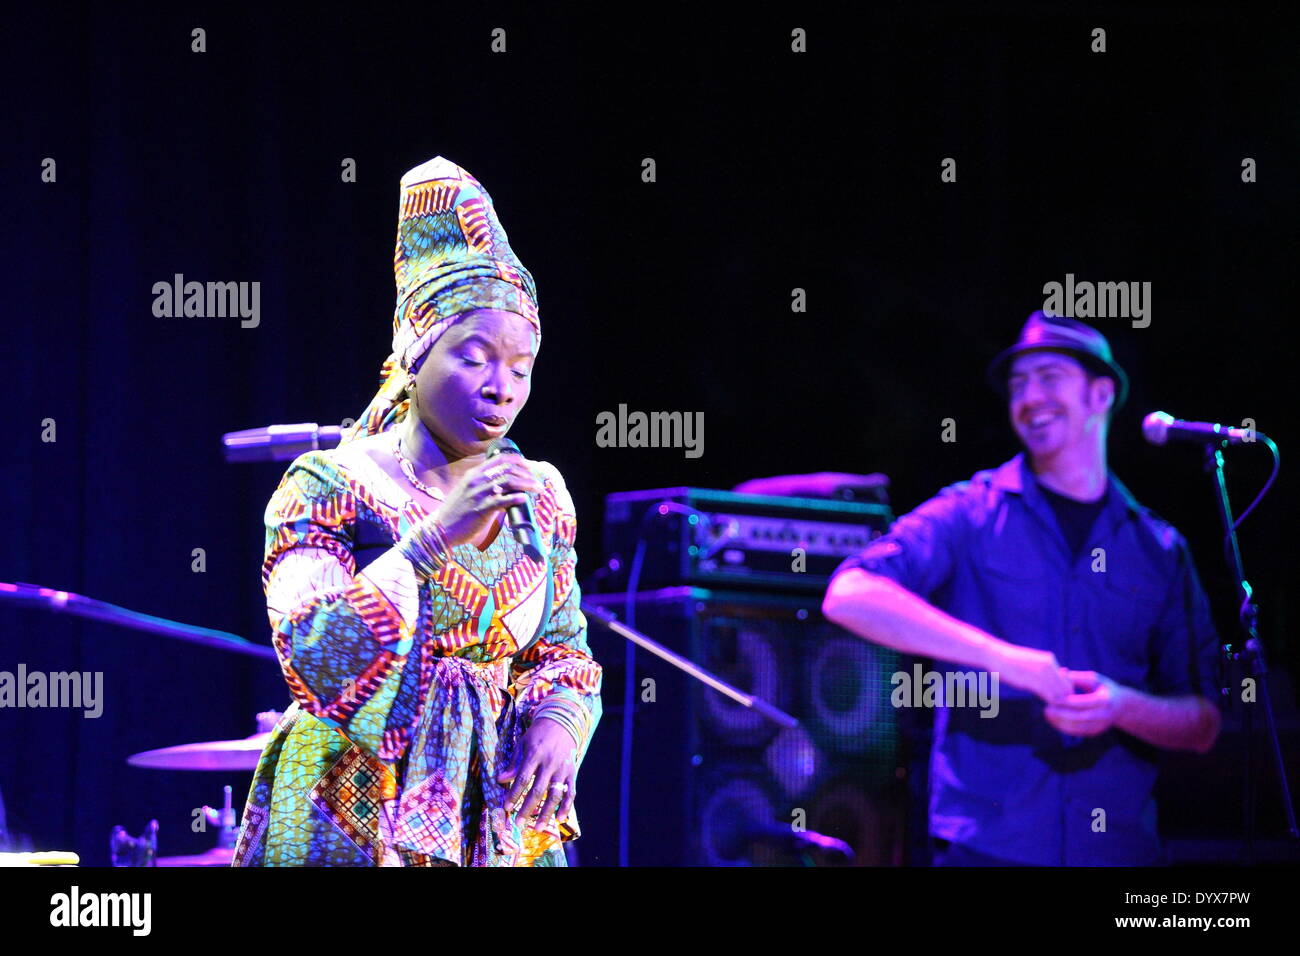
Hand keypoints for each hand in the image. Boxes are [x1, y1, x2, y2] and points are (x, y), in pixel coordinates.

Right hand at [434, 456, 543, 547]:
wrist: (441, 528)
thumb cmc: (457, 511)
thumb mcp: (467, 490)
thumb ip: (483, 484)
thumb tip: (505, 484)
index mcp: (474, 474)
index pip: (499, 459)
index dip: (517, 460)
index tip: (528, 466)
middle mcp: (477, 480)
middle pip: (508, 469)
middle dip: (526, 473)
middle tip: (535, 480)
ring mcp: (479, 494)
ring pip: (509, 482)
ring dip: (527, 484)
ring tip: (537, 489)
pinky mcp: (482, 509)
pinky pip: (503, 500)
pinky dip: (517, 498)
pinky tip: (524, 498)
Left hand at [497, 717, 576, 831]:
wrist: (562, 722)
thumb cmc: (538, 734)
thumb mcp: (523, 743)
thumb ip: (513, 763)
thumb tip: (500, 779)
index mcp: (535, 754)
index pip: (523, 778)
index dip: (514, 794)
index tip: (506, 807)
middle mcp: (550, 763)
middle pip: (538, 790)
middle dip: (527, 808)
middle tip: (518, 823)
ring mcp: (562, 769)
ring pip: (555, 795)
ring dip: (546, 813)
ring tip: (536, 827)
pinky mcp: (572, 773)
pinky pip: (571, 792)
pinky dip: (566, 807)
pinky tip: (560, 820)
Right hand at [988, 644, 1072, 703]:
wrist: (994, 654)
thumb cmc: (1009, 661)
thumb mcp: (1030, 662)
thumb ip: (1043, 671)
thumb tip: (1052, 681)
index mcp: (1050, 660)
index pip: (1068, 681)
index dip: (1065, 693)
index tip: (1058, 700)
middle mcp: (1049, 665)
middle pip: (1066, 688)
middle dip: (1064, 700)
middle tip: (1058, 708)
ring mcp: (1041, 672)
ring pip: (1059, 693)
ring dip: (1057, 703)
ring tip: (1052, 708)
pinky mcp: (1032, 680)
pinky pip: (1048, 695)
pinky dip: (1049, 703)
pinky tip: (1044, 705)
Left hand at [1043, 670, 1127, 736]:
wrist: (1120, 705)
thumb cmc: (1103, 688)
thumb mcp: (1094, 679)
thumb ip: (1077, 677)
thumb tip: (1060, 673)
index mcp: (1105, 700)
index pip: (1084, 702)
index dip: (1068, 702)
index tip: (1054, 699)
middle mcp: (1105, 715)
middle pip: (1081, 717)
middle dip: (1062, 714)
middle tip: (1046, 709)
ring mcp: (1101, 725)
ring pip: (1078, 728)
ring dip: (1061, 722)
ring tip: (1047, 714)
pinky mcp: (1095, 732)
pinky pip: (1078, 732)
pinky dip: (1064, 727)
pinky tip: (1053, 720)